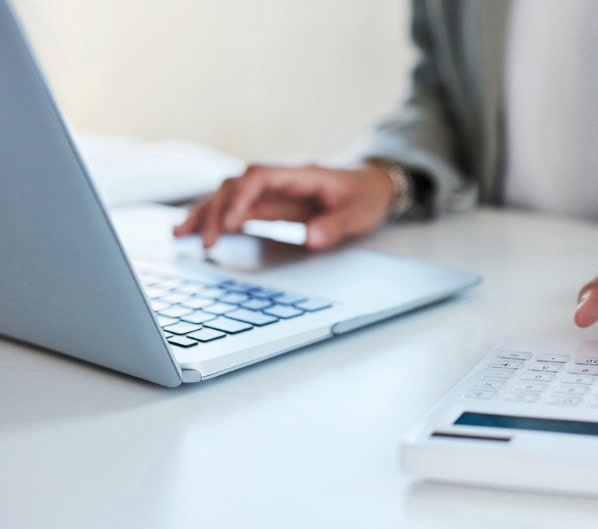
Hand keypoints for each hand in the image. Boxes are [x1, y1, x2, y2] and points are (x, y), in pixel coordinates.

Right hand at [173, 162, 395, 249]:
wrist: (374, 183)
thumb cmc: (366, 195)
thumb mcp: (359, 214)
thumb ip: (335, 226)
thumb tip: (311, 238)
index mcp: (301, 174)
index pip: (260, 177)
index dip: (242, 196)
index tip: (231, 222)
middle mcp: (280, 177)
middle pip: (236, 185)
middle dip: (216, 210)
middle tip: (205, 241)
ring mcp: (273, 189)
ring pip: (229, 194)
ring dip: (205, 211)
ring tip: (180, 233)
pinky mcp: (270, 203)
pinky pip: (236, 207)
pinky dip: (216, 218)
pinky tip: (196, 231)